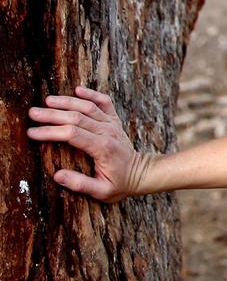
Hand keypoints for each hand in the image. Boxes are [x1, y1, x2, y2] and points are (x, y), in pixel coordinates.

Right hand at [26, 86, 149, 202]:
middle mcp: (107, 131)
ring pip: (88, 107)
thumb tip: (57, 175)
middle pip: (76, 117)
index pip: (72, 134)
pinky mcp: (114, 120)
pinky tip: (78, 89)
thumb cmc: (119, 183)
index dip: (51, 132)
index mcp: (102, 147)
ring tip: (47, 101)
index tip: (32, 133)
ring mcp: (111, 124)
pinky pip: (104, 102)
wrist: (140, 173)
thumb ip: (80, 184)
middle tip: (32, 113)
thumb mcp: (102, 191)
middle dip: (52, 115)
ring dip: (67, 102)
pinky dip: (92, 94)